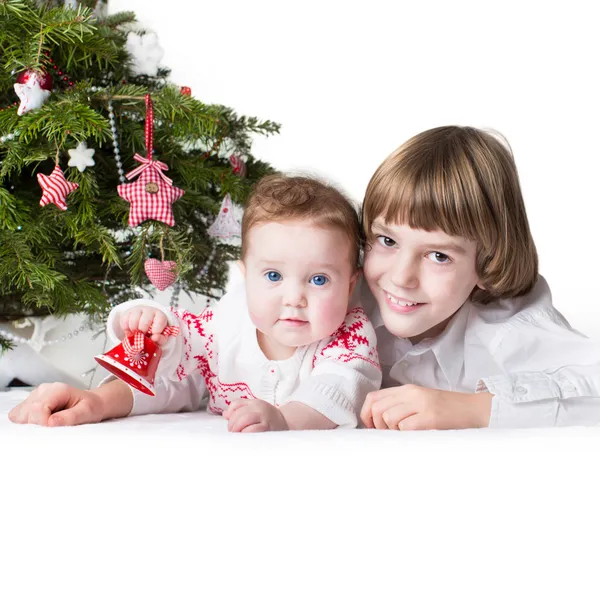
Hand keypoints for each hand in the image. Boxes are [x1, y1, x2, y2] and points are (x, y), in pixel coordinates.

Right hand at [8, 382, 106, 426]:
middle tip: (52, 428)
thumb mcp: (87, 412)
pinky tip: (41, 424)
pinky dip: (25, 424)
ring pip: (18, 415)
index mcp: (57, 390)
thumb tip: (50, 422)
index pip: (37, 408)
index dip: (42, 423)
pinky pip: (18, 416)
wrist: (92, 402)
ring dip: (29, 425)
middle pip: (26, 412)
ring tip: (48, 425)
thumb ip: (70, 417)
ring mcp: (35, 396)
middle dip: (36, 425)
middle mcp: (43, 390)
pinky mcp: (30, 403)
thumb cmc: (91, 407)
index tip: (54, 429)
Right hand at [120, 306, 169, 345]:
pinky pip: (125, 320)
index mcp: (160, 316)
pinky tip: (130, 331)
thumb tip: (154, 338)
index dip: (156, 330)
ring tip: (136, 334)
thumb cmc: (154, 333)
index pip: (160, 320)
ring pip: (134, 319)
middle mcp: (150, 310)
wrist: (144, 327)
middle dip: (143, 331)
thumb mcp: (160, 338)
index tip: (153, 336)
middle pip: (145, 320)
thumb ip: (160, 339)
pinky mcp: (128, 312)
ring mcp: (138, 310)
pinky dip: (126, 328)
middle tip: (142, 336)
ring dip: (134, 330)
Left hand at [223, 399, 288, 432]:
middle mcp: (259, 408)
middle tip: (232, 431)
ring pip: (245, 419)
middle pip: (239, 413)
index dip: (230, 413)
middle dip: (232, 424)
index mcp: (254, 402)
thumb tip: (225, 414)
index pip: (236, 404)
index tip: (230, 421)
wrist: (286, 422)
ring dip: (237, 428)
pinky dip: (246, 433)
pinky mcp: (268, 427)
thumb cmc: (267, 417)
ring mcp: (264, 417)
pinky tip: (244, 437)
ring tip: (237, 435)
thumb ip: (240, 410)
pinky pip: (253, 429)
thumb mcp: (254, 410)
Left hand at [360, 384, 491, 429]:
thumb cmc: (445, 411)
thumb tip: (375, 423)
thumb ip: (399, 407)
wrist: (474, 411)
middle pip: (377, 408)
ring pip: (389, 418)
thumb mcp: (419, 403)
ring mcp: (421, 404)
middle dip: (378, 426)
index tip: (372, 428)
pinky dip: (405, 436)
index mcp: (407, 390)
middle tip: (390, 434)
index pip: (373, 398)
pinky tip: (416, 436)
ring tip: (406, 435)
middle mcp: (412, 394)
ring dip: (393, 432)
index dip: (366, 415)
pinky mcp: (431, 417)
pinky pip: (405, 427)